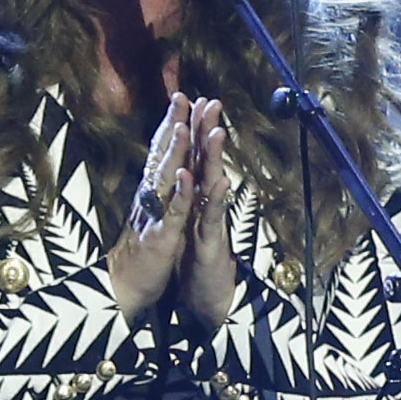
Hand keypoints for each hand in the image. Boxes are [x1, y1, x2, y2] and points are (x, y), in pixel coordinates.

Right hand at [106, 96, 194, 324]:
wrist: (123, 290)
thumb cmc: (140, 253)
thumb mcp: (150, 216)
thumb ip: (156, 190)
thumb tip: (161, 166)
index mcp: (150, 193)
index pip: (161, 153)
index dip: (170, 124)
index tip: (180, 96)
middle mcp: (148, 199)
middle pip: (161, 157)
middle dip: (173, 126)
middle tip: (183, 97)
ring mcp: (153, 217)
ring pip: (164, 180)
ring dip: (173, 152)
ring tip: (182, 126)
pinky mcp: (160, 238)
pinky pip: (170, 213)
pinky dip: (177, 194)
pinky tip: (184, 176)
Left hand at [179, 97, 240, 329]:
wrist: (207, 301)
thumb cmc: (195, 262)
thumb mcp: (185, 224)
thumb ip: (186, 197)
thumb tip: (184, 169)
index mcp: (195, 200)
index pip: (191, 159)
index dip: (189, 129)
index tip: (187, 98)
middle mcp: (205, 207)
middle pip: (206, 164)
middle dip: (207, 131)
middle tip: (211, 101)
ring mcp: (211, 224)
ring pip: (214, 186)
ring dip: (215, 159)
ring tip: (216, 131)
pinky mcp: (213, 247)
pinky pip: (212, 220)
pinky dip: (214, 201)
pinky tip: (216, 182)